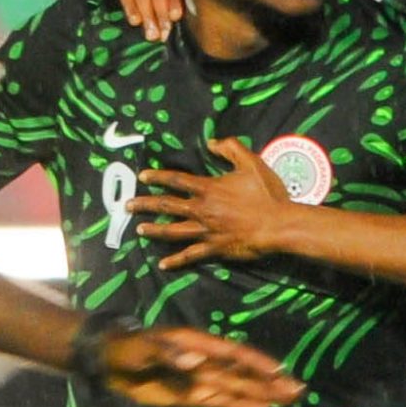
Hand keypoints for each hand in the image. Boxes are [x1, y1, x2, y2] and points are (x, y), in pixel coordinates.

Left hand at [97, 325, 304, 406]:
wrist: (109, 361)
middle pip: (242, 373)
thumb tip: (196, 360)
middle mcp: (204, 362)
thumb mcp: (141, 348)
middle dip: (270, 382)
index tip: (278, 371)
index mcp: (196, 344)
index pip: (232, 354)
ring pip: (237, 388)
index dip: (255, 363)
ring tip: (289, 399)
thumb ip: (168, 353)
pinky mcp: (191, 396)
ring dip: (262, 394)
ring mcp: (200, 380)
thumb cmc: (125, 349)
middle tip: (298, 390)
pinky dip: (241, 406)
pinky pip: (221, 402)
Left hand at [130, 138, 292, 268]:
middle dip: (145, 204)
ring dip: (154, 230)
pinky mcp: (214, 249)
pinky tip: (163, 264)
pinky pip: (191, 255)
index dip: (158, 177)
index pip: (177, 180)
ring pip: (173, 231)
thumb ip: (231, 148)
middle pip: (168, 205)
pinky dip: (176, 260)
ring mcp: (206, 231)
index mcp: (209, 189)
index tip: (142, 176)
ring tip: (138, 229)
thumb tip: (212, 142)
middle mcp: (202, 210)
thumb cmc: (267, 194)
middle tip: (127, 205)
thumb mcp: (251, 163)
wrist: (278, 225)